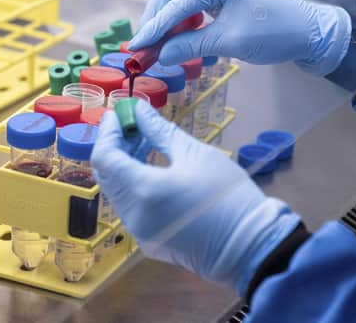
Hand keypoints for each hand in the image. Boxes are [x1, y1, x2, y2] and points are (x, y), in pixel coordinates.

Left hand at [91, 101, 299, 294]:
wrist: (250, 244)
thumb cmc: (227, 195)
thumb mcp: (197, 154)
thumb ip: (161, 132)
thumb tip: (140, 111)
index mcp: (143, 189)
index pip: (105, 157)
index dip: (108, 132)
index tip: (120, 114)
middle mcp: (133, 214)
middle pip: (107, 175)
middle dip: (116, 147)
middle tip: (135, 126)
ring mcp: (140, 232)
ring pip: (118, 192)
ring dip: (125, 166)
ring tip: (147, 145)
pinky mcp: (150, 242)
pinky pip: (132, 208)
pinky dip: (135, 185)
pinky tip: (155, 171)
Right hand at [130, 0, 351, 75]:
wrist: (310, 33)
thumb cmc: (277, 34)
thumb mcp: (231, 42)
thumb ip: (192, 46)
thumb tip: (160, 55)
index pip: (176, 1)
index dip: (154, 26)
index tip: (137, 47)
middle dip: (157, 18)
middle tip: (146, 46)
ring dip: (169, 21)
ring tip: (161, 46)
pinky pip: (195, 4)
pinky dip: (185, 23)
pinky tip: (184, 43)